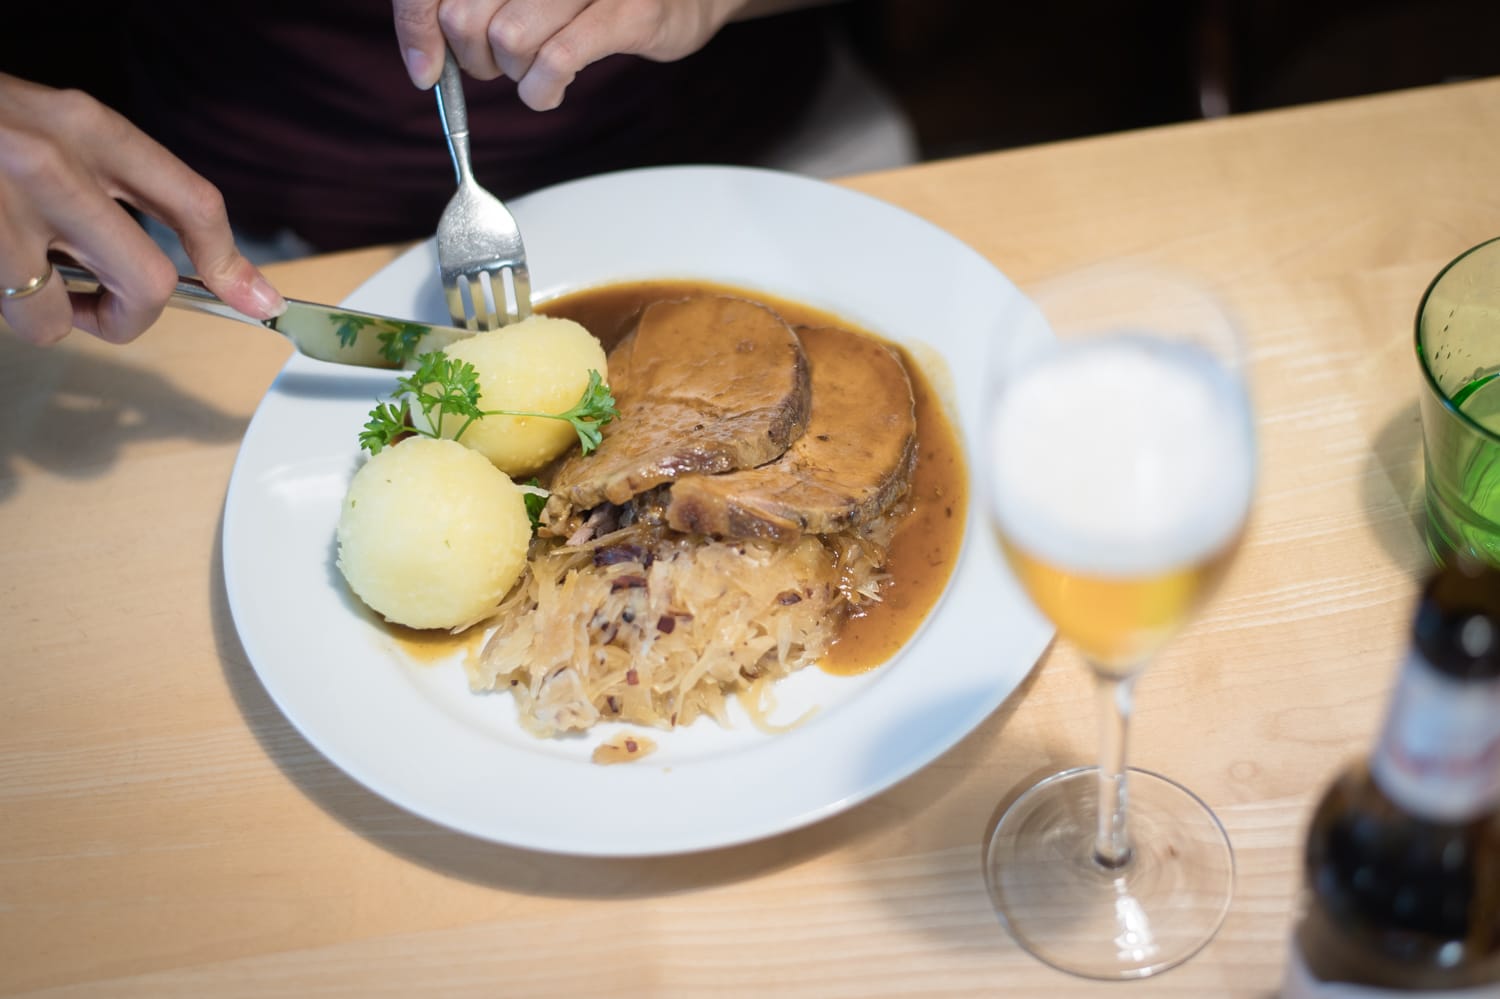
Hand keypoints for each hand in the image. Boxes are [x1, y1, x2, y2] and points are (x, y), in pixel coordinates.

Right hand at [0, 74, 283, 346]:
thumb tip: (189, 266)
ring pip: (70, 314)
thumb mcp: (42, 128)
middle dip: (132, 317)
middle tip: (99, 308)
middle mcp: (52, 160)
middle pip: (149, 282)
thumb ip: (107, 184)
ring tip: (21, 282)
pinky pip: (23, 319)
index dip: (232, 263)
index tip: (256, 301)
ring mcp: (3, 204)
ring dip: (58, 320)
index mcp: (85, 125)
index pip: (191, 201)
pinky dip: (14, 317)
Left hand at [391, 0, 749, 110]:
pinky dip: (542, 91)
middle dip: (475, 61)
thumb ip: (479, 6)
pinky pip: (556, 62)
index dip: (416, 27)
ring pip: (507, 42)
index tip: (424, 68)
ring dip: (515, 76)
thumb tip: (425, 53)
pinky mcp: (625, 12)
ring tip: (538, 73)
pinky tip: (551, 91)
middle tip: (503, 66)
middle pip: (465, 19)